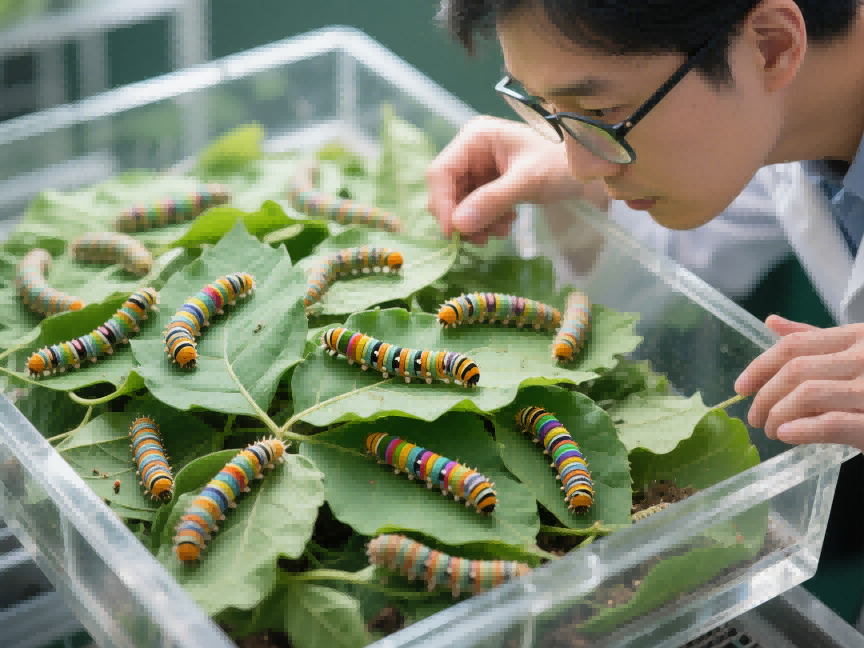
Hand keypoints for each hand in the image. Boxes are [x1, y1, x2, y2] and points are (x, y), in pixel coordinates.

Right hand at [426, 116, 603, 244]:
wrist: (588, 170)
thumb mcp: (527, 181)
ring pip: (459, 203)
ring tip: (502, 230)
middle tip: (482, 239)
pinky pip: (474, 208)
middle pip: (447, 190)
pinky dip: (485, 222)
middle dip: (462, 217)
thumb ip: (492, 201)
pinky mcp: (488, 184)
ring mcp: (479, 168)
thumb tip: (458, 225)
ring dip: (476, 223)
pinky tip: (506, 224)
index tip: (453, 233)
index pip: (441, 172)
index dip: (442, 204)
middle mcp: (471, 150)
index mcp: (475, 137)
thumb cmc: (561, 165)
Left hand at [734, 315, 863, 450]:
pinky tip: (787, 435)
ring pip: (806, 394)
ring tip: (771, 430)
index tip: (741, 388)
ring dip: (778, 415)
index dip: (760, 366)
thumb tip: (772, 322)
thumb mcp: (858, 353)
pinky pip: (830, 422)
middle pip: (794, 370)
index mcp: (858, 336)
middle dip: (764, 396)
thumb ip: (818, 340)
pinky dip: (801, 429)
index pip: (794, 345)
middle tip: (755, 417)